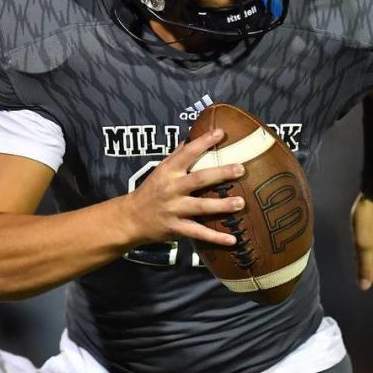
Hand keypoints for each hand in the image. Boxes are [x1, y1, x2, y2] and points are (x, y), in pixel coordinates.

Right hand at [122, 128, 245, 246]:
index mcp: (168, 171)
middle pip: (199, 179)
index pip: (187, 153)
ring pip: (201, 207)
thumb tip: (192, 136)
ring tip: (241, 203)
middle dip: (221, 173)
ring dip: (222, 205)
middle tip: (240, 168)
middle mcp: (171, 188)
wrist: (130, 218)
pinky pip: (198, 233)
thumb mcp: (160, 170)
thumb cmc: (150, 190)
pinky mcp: (176, 228)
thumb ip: (176, 155)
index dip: (203, 142)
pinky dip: (215, 238)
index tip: (221, 132)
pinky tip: (232, 240)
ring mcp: (174, 209)